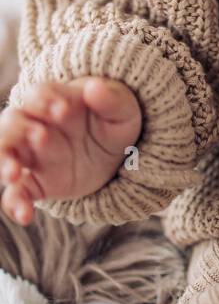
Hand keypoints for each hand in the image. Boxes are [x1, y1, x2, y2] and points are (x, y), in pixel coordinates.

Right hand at [0, 77, 142, 225]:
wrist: (117, 152)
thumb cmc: (115, 121)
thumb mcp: (122, 109)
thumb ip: (110, 99)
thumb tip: (95, 87)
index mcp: (56, 102)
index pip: (38, 94)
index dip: (45, 99)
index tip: (62, 110)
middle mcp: (37, 126)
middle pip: (12, 122)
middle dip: (20, 128)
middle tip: (41, 137)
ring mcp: (34, 156)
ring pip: (6, 154)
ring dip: (4, 161)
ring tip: (12, 173)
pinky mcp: (37, 183)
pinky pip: (17, 192)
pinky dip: (15, 203)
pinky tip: (25, 215)